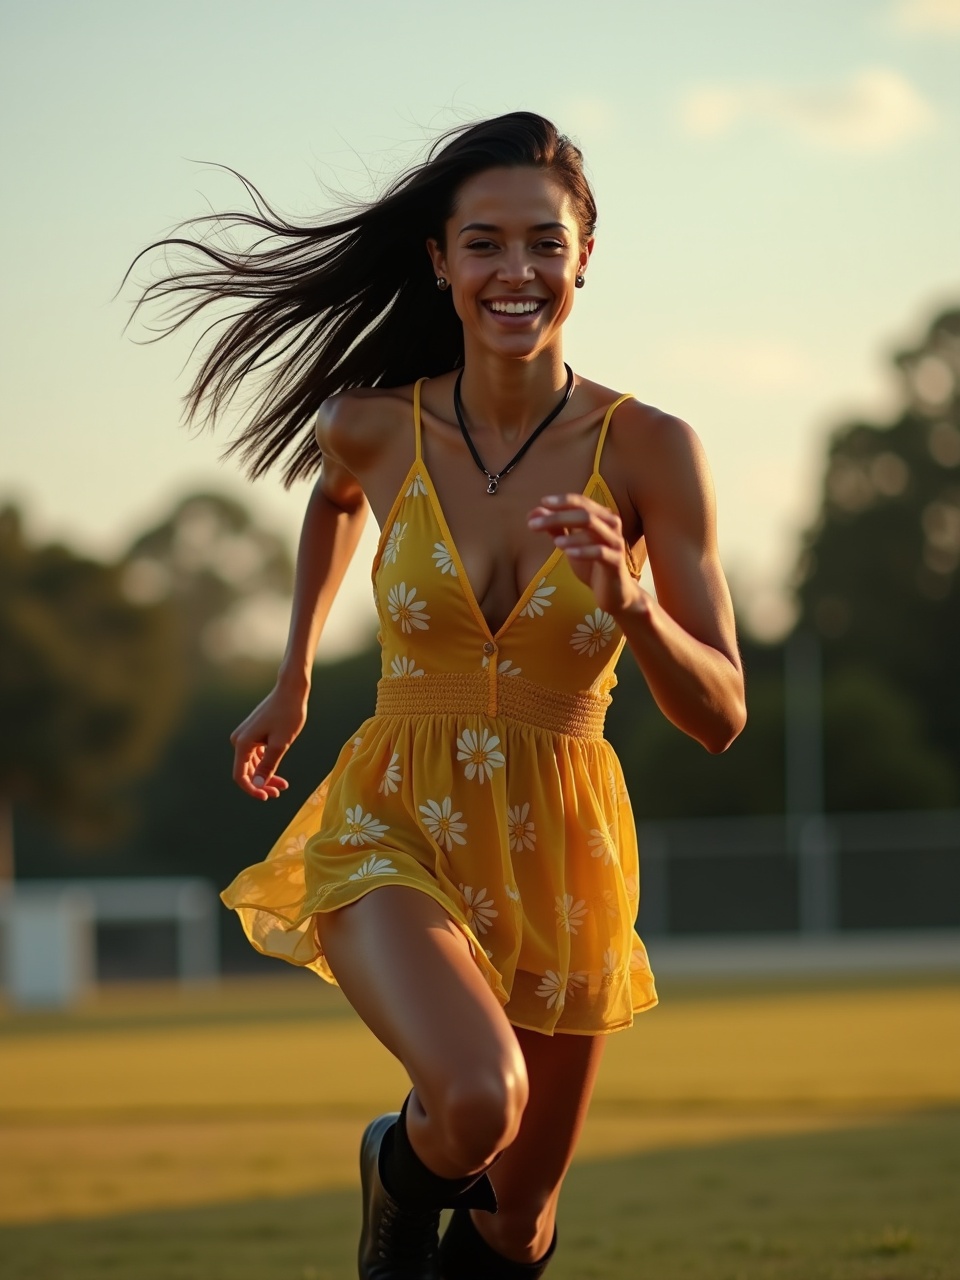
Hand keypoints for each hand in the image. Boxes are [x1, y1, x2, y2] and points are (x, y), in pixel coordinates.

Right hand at [229, 682, 307, 799]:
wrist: (291, 691)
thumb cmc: (288, 714)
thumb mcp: (281, 743)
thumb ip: (268, 765)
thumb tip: (257, 784)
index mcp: (243, 743)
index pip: (241, 776)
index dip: (252, 790)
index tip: (268, 797)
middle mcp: (240, 740)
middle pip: (247, 771)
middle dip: (262, 784)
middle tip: (279, 792)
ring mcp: (246, 736)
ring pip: (253, 765)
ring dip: (266, 776)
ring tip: (283, 785)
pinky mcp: (254, 734)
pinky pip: (257, 756)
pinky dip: (267, 765)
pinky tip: (279, 774)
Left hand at [528, 493, 641, 617]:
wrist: (615, 593)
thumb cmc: (592, 566)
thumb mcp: (571, 545)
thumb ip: (556, 528)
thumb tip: (534, 512)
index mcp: (601, 517)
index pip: (581, 503)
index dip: (562, 501)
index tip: (542, 502)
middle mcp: (611, 525)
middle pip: (584, 514)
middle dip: (557, 517)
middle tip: (533, 525)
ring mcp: (615, 543)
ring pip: (593, 529)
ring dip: (570, 535)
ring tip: (554, 542)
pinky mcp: (616, 562)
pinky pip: (600, 552)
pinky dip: (584, 551)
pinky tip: (569, 554)